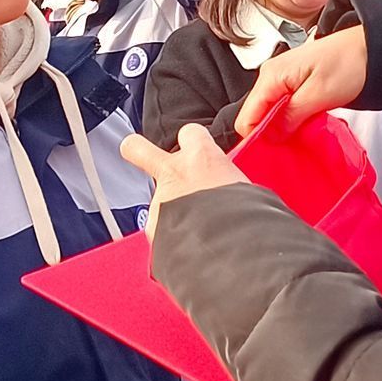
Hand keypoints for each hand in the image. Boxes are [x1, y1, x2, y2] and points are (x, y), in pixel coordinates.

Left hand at [120, 123, 248, 240]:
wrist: (231, 247)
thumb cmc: (245, 217)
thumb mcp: (244, 189)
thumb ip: (227, 184)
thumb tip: (233, 193)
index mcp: (202, 157)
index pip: (190, 133)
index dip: (192, 141)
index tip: (198, 151)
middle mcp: (174, 173)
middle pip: (137, 148)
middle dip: (137, 150)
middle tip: (140, 155)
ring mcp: (159, 200)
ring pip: (155, 200)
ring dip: (167, 210)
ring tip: (190, 227)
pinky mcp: (152, 228)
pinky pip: (160, 230)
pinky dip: (170, 236)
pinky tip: (188, 245)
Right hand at [234, 24, 369, 138]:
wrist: (370, 48)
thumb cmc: (350, 63)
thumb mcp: (319, 95)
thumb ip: (291, 116)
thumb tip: (271, 136)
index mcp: (272, 75)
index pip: (246, 117)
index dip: (255, 139)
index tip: (270, 156)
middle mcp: (271, 75)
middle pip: (255, 116)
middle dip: (268, 136)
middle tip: (289, 149)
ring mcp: (281, 79)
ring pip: (268, 114)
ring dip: (280, 130)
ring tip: (298, 139)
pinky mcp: (293, 85)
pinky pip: (281, 109)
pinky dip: (289, 121)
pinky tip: (302, 128)